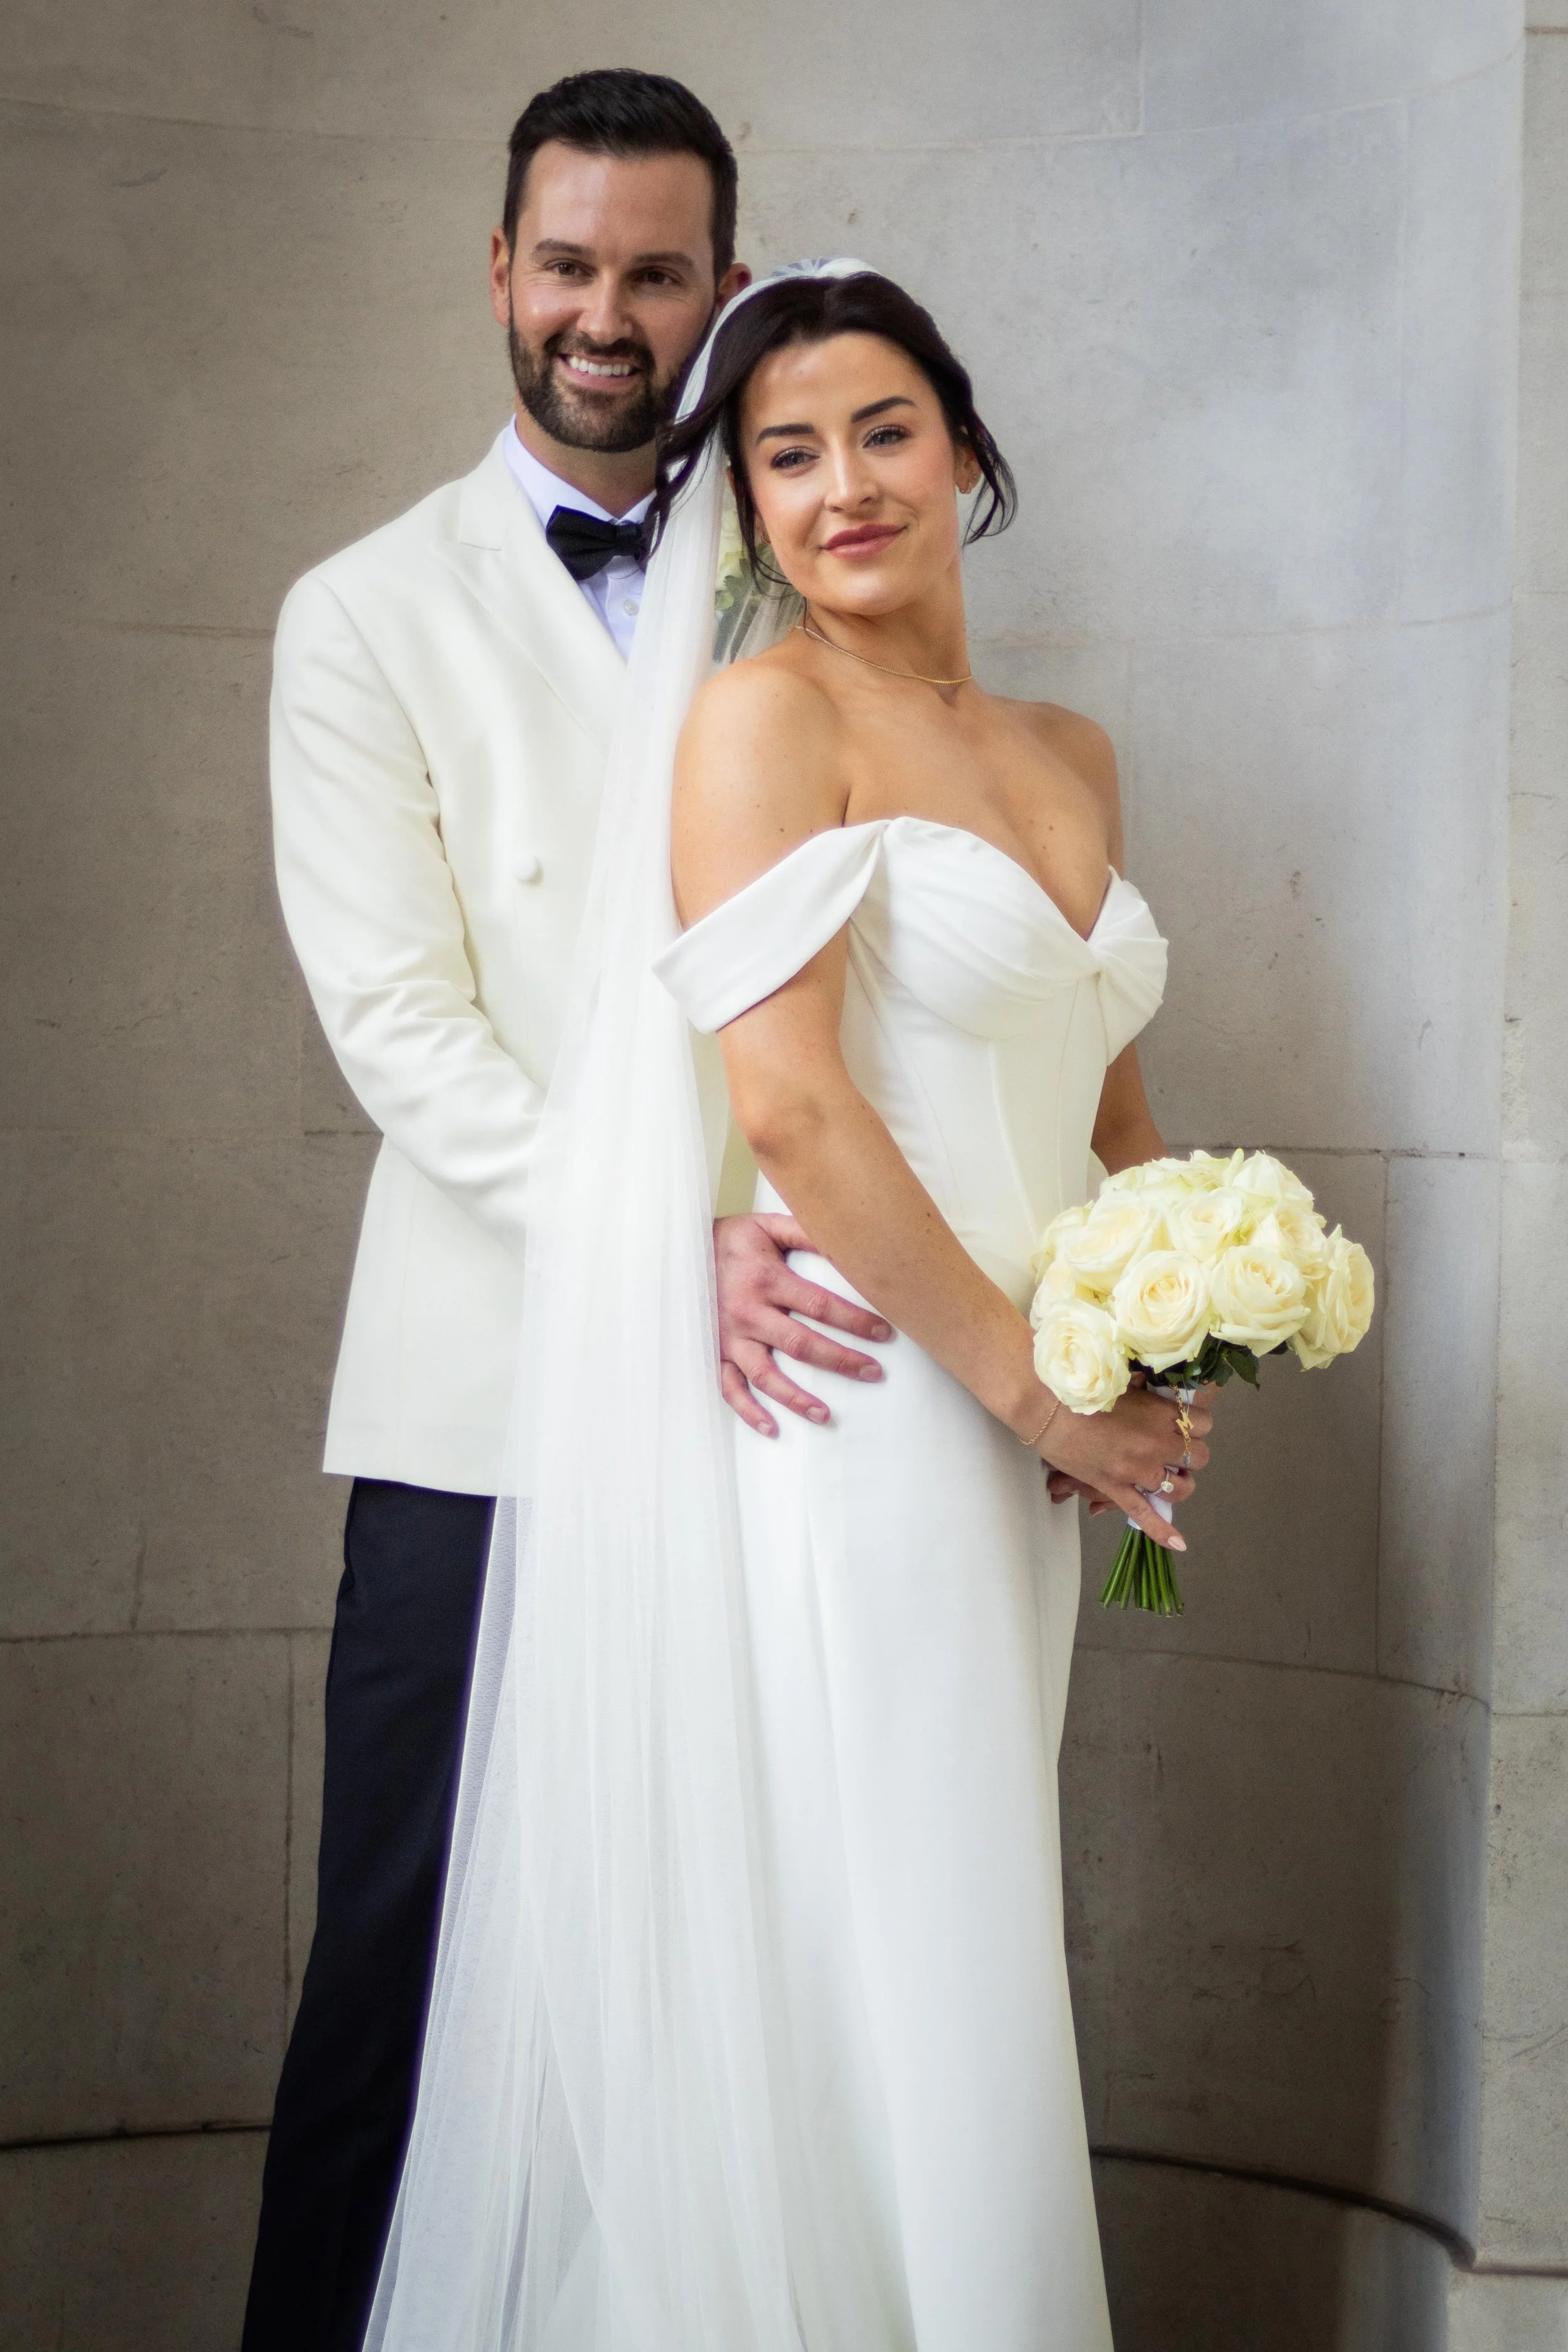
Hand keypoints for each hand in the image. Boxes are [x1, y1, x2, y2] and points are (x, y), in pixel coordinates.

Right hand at [714, 1214, 891, 1436]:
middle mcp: (748, 1313)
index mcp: (766, 1280)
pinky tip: (772, 1429)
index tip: (884, 1333)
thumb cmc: (730, 1240)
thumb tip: (846, 1242)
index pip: (819, 1305)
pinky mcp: (714, 1353)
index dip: (854, 1321)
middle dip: (841, 1361)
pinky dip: (748, 1411)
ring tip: (826, 1415)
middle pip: (800, 1344)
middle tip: (873, 1373)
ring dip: (796, 1398)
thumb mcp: (766, 1227)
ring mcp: (729, 1338)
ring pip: (765, 1375)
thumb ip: (805, 1232)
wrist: (678, 1253)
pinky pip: (729, 1388)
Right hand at [1037, 1383, 1212, 1548]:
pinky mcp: (1117, 1488)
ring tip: (1171, 1476)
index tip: (1184, 1420)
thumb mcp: (1123, 1383)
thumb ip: (1146, 1390)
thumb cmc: (1083, 1388)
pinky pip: (1144, 1514)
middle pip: (1199, 1456)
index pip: (1204, 1422)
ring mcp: (1138, 1470)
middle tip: (1174, 1447)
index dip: (1196, 1422)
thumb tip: (1154, 1388)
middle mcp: (1158, 1444)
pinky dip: (1163, 1531)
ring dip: (1180, 1482)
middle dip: (1191, 1451)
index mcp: (1162, 1413)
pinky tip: (1179, 1544)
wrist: (1046, 1408)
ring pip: (1180, 1488)